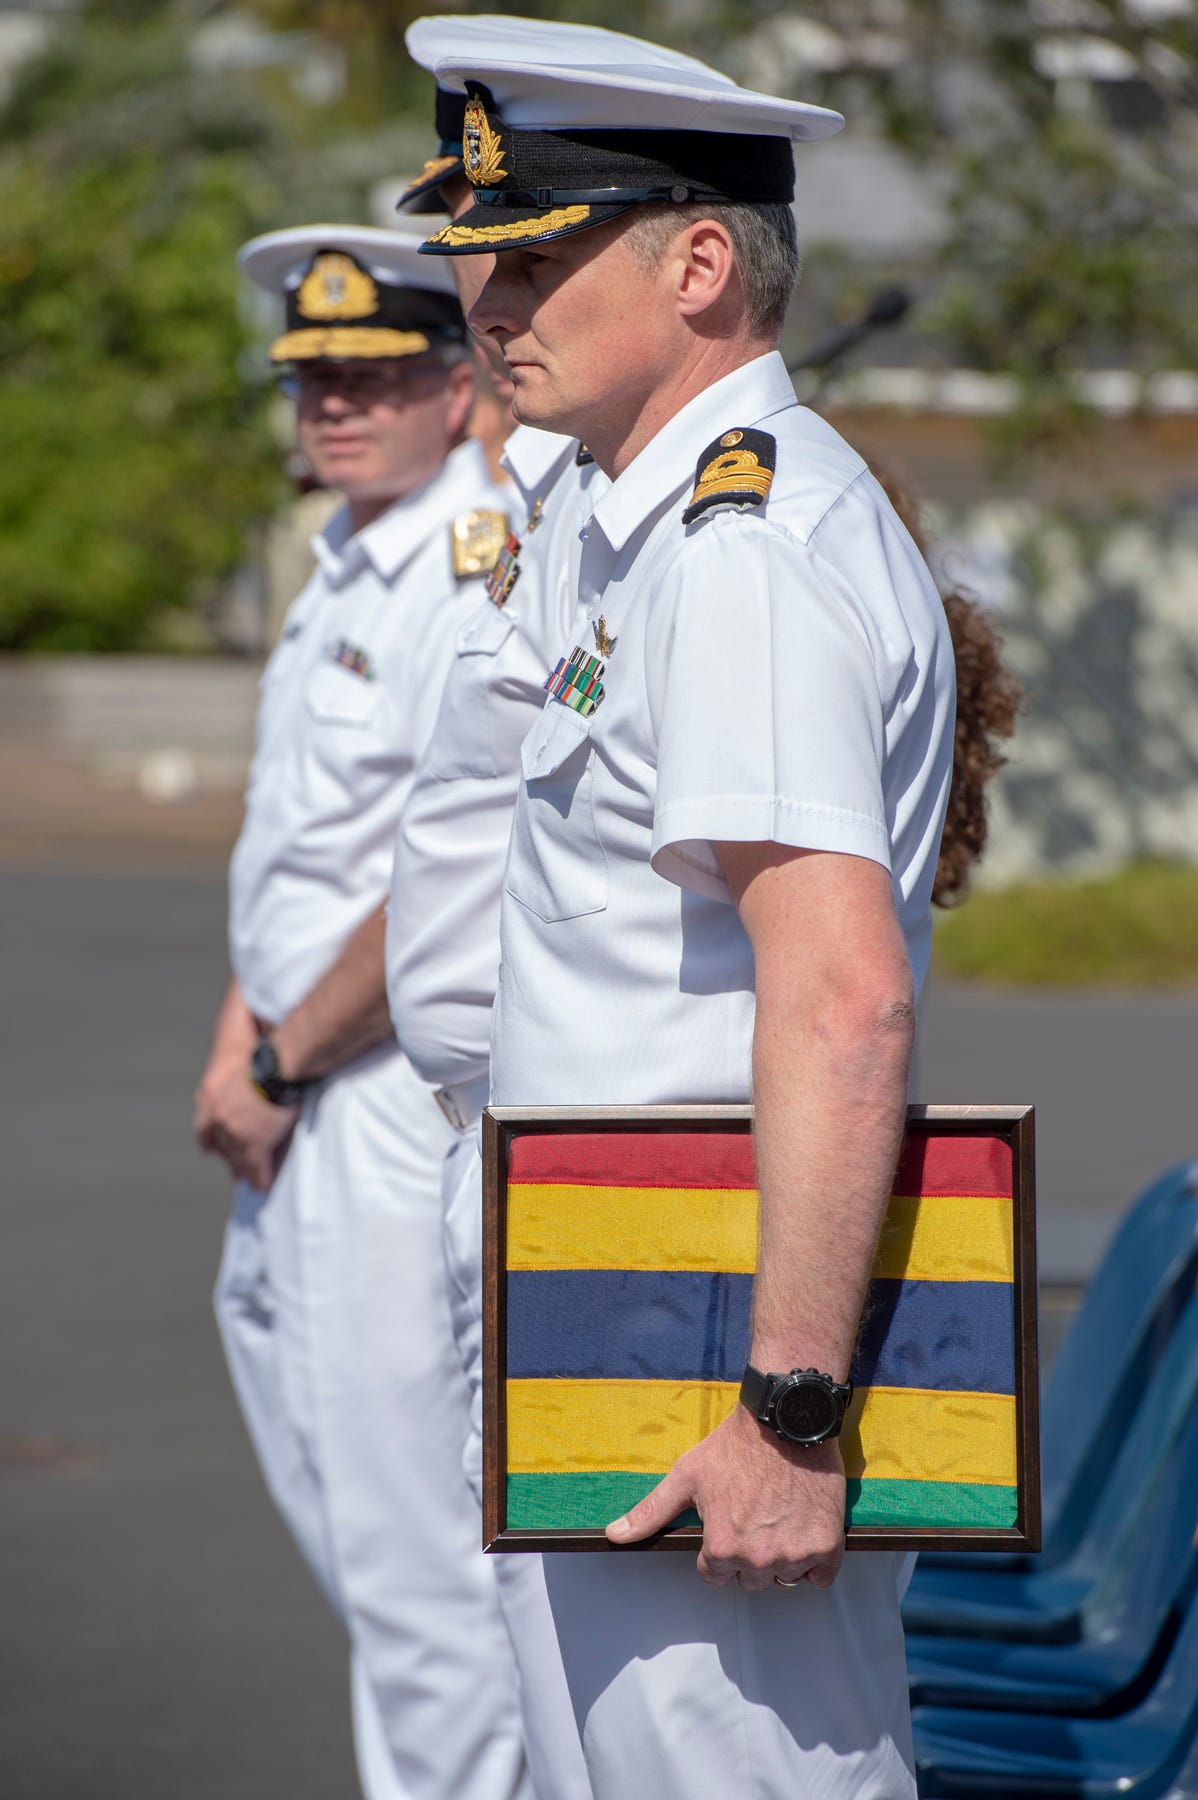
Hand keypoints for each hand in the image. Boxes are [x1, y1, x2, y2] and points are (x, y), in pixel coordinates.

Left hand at [193, 1059, 298, 1189]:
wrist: (277, 1066)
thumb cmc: (265, 1059)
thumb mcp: (238, 1067)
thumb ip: (236, 1085)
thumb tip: (246, 1087)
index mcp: (210, 1098)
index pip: (204, 1129)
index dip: (211, 1143)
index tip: (212, 1152)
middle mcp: (218, 1118)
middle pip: (223, 1146)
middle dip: (229, 1160)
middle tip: (235, 1173)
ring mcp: (235, 1133)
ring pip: (238, 1159)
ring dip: (244, 1172)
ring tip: (250, 1181)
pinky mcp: (254, 1143)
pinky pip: (256, 1167)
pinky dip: (259, 1178)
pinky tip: (263, 1186)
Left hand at [606, 1403, 845, 1589]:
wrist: (784, 1420)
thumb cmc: (734, 1446)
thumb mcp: (686, 1475)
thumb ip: (651, 1512)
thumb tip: (615, 1535)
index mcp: (721, 1548)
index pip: (715, 1575)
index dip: (719, 1547)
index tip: (730, 1520)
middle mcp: (757, 1560)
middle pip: (749, 1580)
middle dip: (749, 1554)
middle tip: (755, 1515)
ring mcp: (794, 1555)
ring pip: (783, 1577)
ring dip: (782, 1556)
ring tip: (780, 1515)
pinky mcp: (827, 1548)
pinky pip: (819, 1575)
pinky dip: (815, 1559)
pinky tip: (804, 1525)